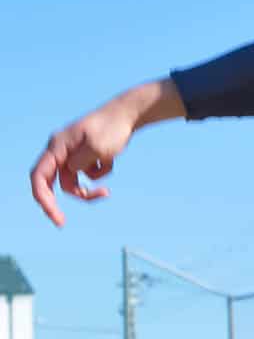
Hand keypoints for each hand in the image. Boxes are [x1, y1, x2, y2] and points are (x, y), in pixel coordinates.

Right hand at [30, 78, 183, 225]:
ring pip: (73, 182)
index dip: (43, 199)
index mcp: (57, 147)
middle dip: (58, 202)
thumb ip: (80, 163)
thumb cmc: (113, 129)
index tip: (54, 216)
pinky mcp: (85, 156)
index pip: (39, 177)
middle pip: (53, 183)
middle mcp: (60, 150)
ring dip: (88, 189)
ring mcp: (72, 153)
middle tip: (61, 223)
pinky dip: (100, 174)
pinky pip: (88, 174)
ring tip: (106, 193)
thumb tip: (71, 172)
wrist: (128, 115)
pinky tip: (111, 159)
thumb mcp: (98, 148)